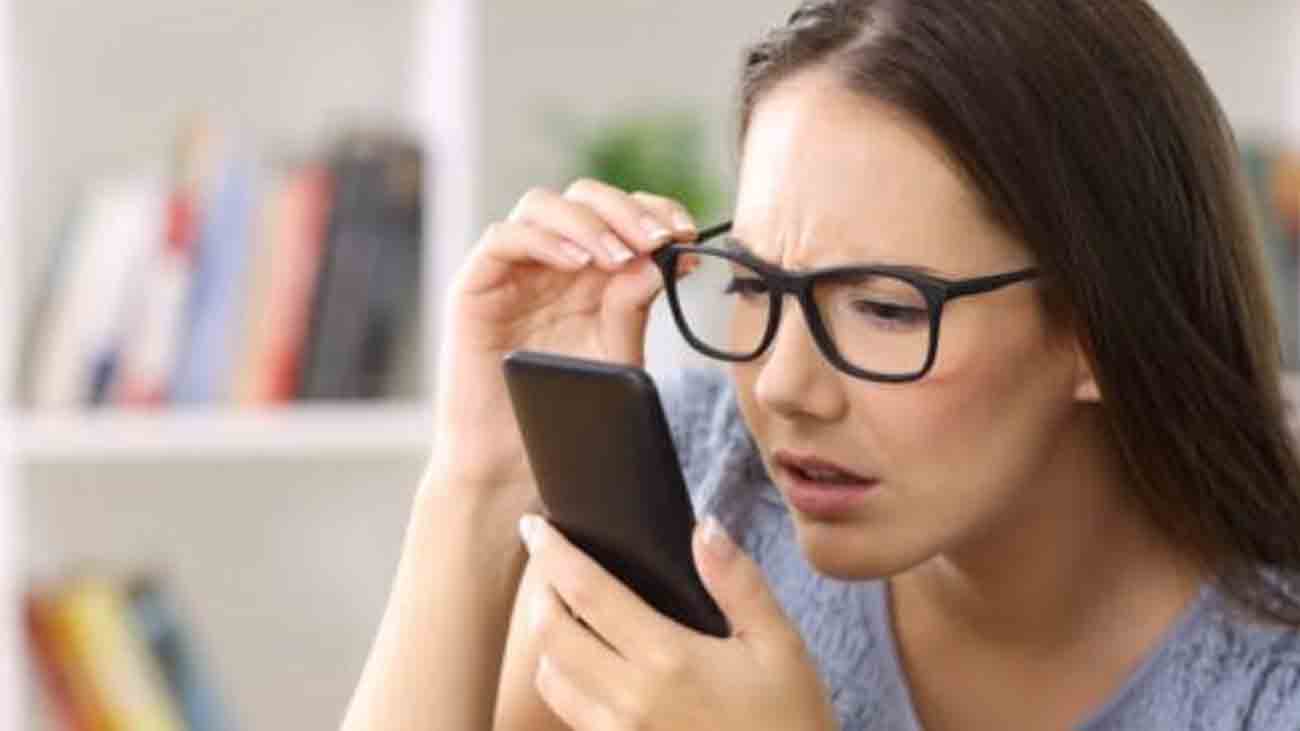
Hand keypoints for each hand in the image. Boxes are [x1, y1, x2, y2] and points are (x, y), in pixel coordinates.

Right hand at [429, 181, 698, 498]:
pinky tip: (577, 264)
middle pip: (583, 197)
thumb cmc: (566, 411)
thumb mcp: (616, 355)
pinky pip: (502, 239)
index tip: (686, 236)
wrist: (513, 462)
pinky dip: (542, 240)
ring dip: (588, 222)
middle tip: (658, 239)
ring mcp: (511, 270)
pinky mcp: (474, 286)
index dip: (653, 212)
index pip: (619, 213)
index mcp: (588, 269)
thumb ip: (634, 307)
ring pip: (541, 205)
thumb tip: (659, 259)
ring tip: (620, 256)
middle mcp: (550, 260)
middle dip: (626, 210)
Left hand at [517, 515, 839, 730]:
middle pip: (551, 634)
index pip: (587, 592)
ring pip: (550, 679)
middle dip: (539, 591)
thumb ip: (738, 583)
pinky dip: (563, 682)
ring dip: (546, 641)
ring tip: (564, 613)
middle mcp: (631, 698)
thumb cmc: (790, 717)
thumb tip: (705, 527)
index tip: (534, 525)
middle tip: (548, 564)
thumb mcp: (779, 644)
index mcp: (668, 657)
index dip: (551, 553)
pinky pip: (570, 716)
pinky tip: (588, 666)